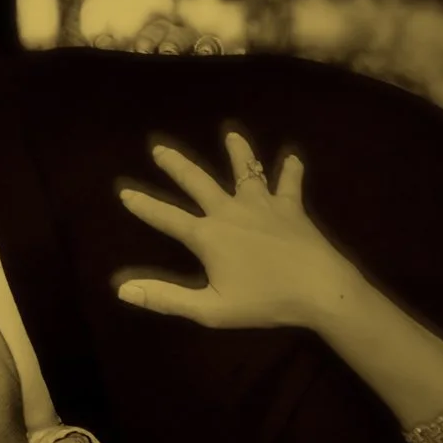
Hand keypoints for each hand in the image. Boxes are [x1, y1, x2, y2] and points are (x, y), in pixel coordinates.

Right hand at [115, 124, 360, 331]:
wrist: (319, 288)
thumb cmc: (264, 301)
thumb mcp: (210, 309)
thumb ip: (166, 298)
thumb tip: (122, 289)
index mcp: (208, 236)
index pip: (167, 218)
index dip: (143, 206)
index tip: (124, 191)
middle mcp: (231, 211)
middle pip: (198, 181)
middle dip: (176, 165)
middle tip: (159, 148)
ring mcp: (263, 205)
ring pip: (246, 171)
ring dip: (238, 151)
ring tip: (232, 134)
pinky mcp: (291, 207)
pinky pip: (289, 183)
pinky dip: (290, 170)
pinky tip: (293, 157)